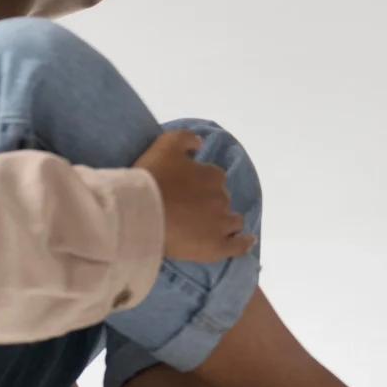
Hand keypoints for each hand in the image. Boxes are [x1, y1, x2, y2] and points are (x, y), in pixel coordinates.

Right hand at [133, 129, 253, 262]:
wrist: (139, 212)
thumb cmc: (151, 178)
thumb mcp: (166, 145)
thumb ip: (186, 138)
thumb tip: (201, 143)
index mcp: (212, 175)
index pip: (214, 177)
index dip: (200, 183)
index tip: (187, 190)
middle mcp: (221, 198)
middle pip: (221, 199)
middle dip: (209, 203)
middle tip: (189, 210)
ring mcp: (221, 224)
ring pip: (233, 221)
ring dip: (226, 221)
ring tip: (211, 227)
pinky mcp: (216, 247)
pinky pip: (239, 245)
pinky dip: (244, 242)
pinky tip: (247, 241)